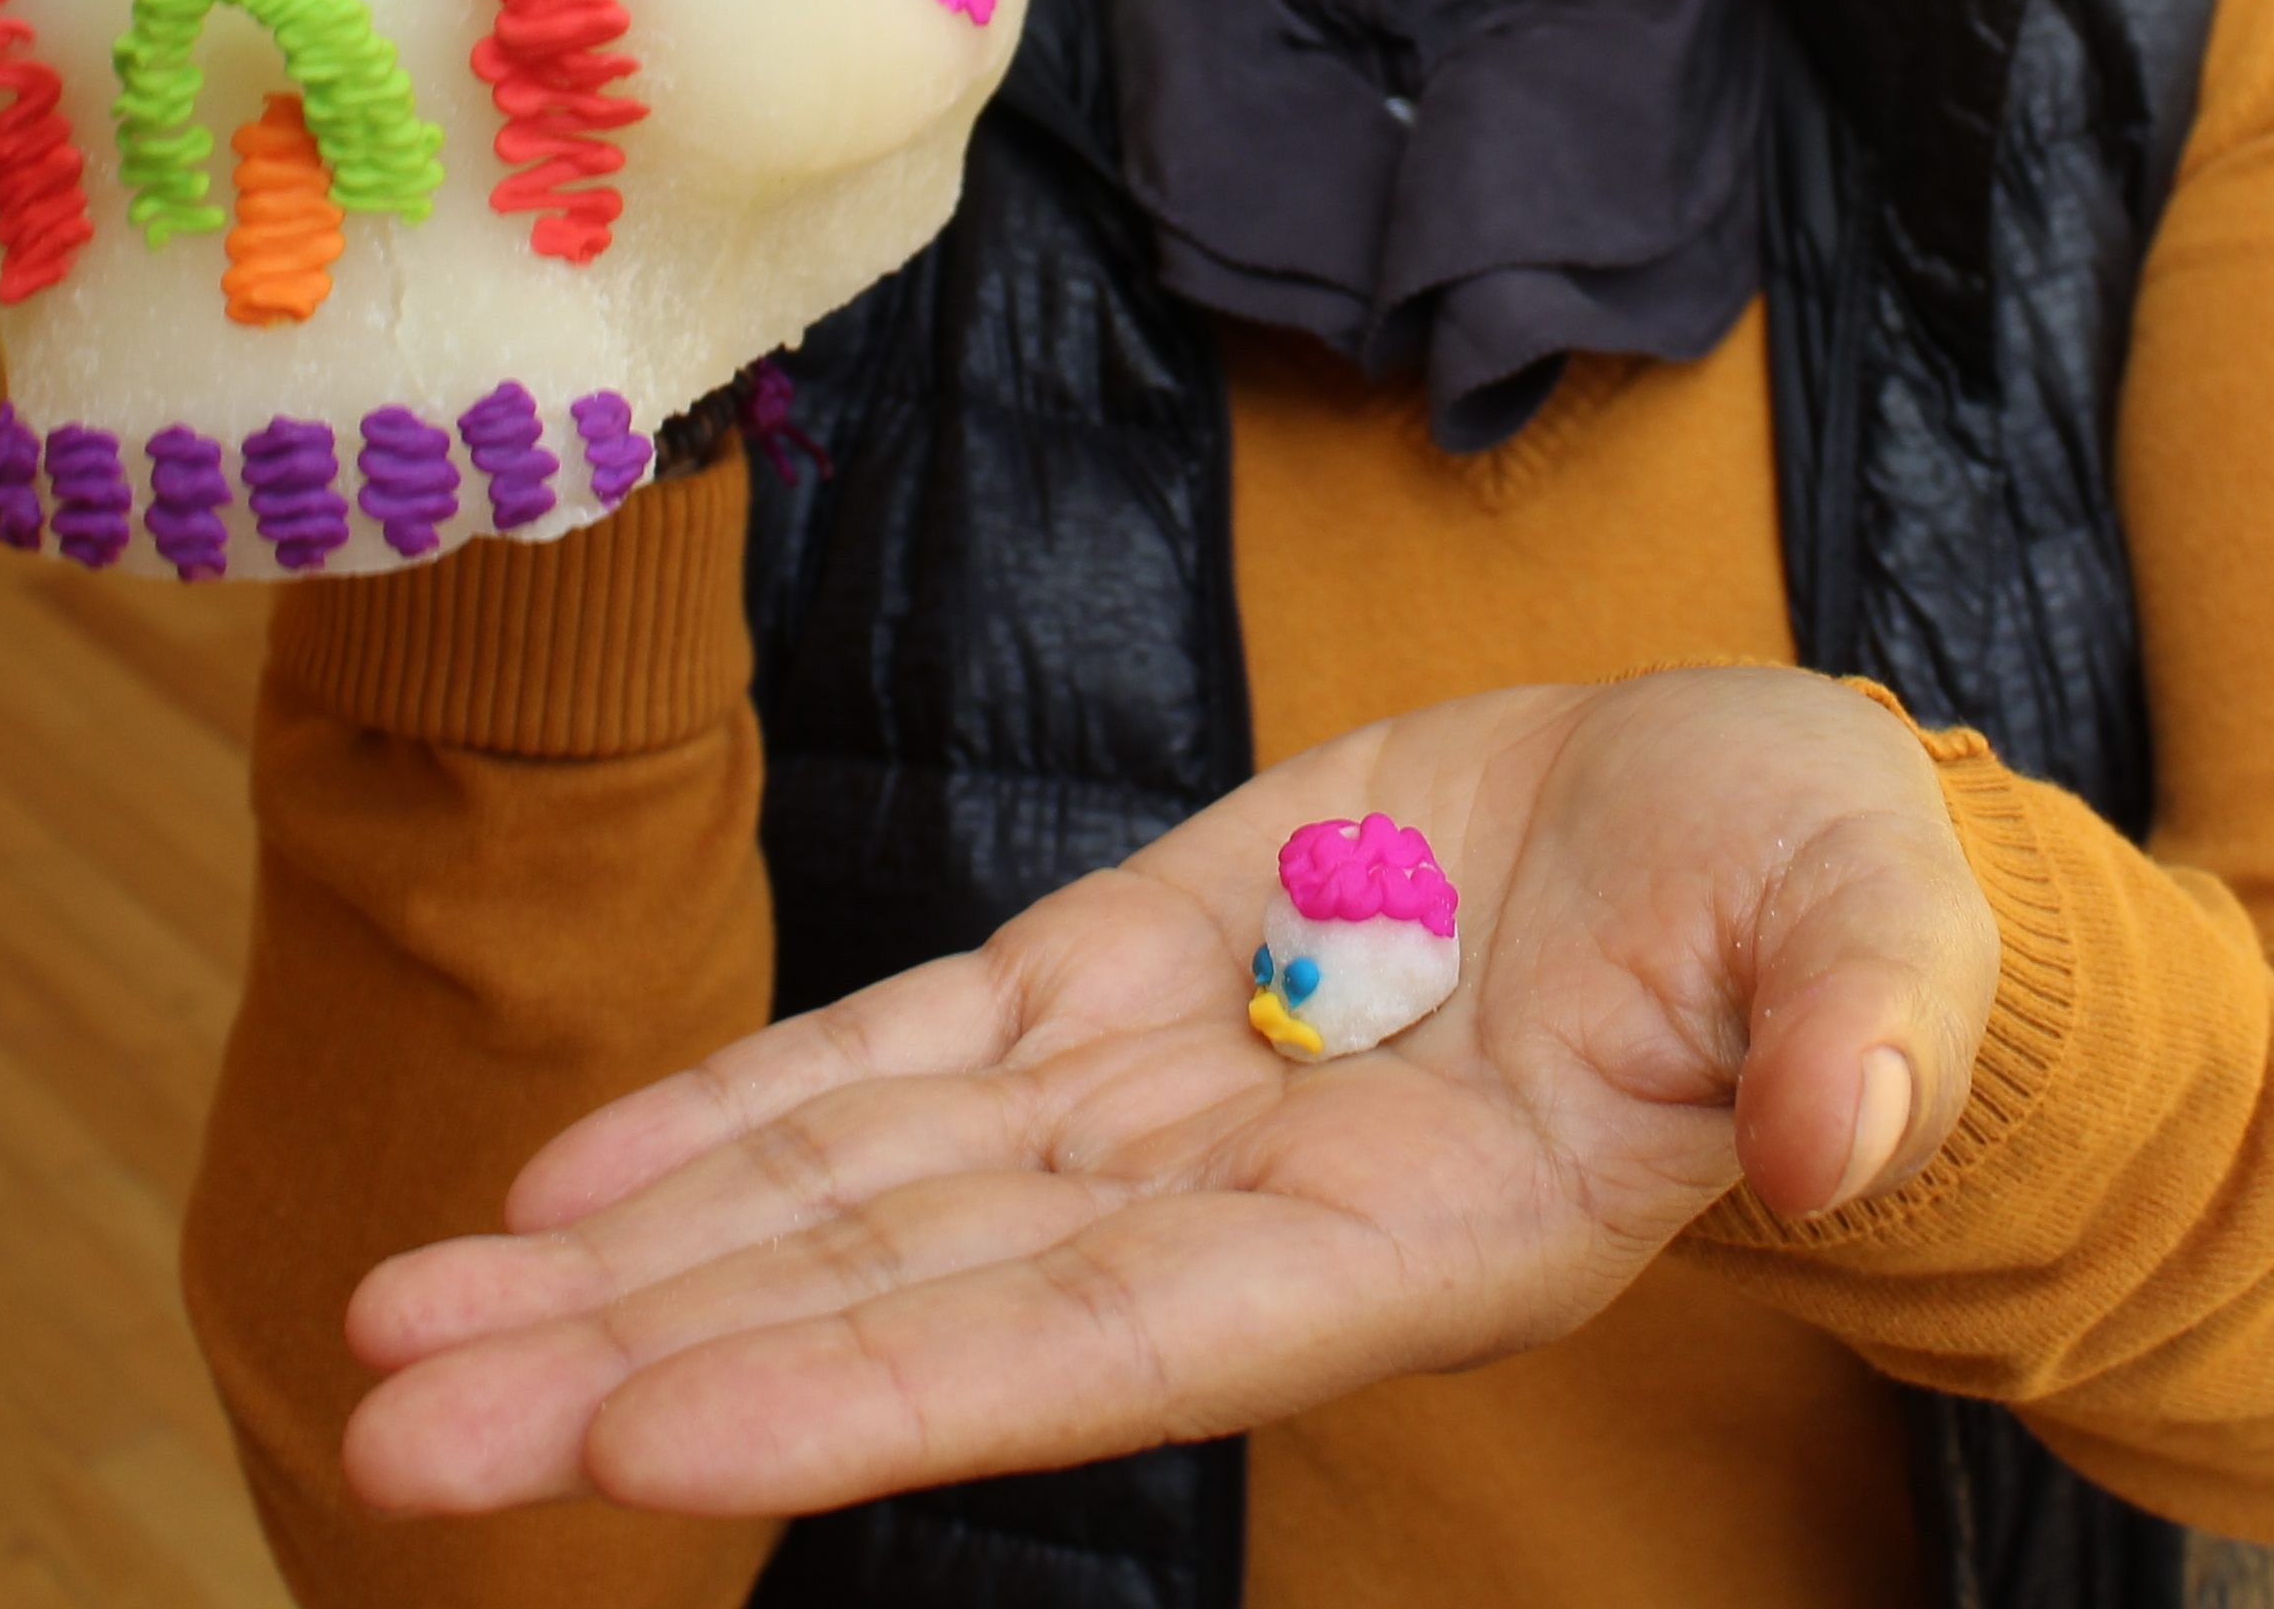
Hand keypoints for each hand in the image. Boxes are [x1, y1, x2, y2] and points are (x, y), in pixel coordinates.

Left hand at [341, 665, 1995, 1518]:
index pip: (1092, 1347)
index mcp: (1407, 1244)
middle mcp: (1239, 1212)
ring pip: (852, 1193)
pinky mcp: (1131, 971)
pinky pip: (897, 1057)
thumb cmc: (1850, 915)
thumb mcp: (1879, 947)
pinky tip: (565, 1173)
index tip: (641, 1437)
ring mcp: (1165, 1099)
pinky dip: (732, 1110)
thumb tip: (1833, 1127)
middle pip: (898, 1303)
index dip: (868, 1390)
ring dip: (626, 1255)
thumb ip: (1852, 1038)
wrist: (1777, 837)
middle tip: (394, 1418)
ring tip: (397, 1319)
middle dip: (643, 1357)